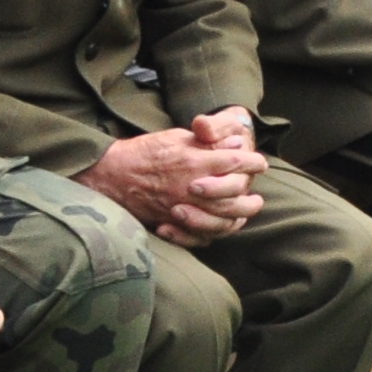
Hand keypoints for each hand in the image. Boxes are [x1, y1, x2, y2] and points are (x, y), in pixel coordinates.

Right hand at [78, 126, 268, 242]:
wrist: (110, 174)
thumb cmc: (144, 152)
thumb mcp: (175, 137)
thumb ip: (205, 141)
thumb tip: (234, 144)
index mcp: (192, 161)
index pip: (233, 164)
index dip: (252, 163)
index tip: (260, 163)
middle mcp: (190, 187)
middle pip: (232, 197)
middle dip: (249, 196)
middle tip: (257, 195)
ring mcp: (180, 208)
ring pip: (219, 219)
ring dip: (238, 217)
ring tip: (247, 212)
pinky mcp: (170, 222)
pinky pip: (198, 234)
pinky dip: (214, 232)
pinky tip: (223, 226)